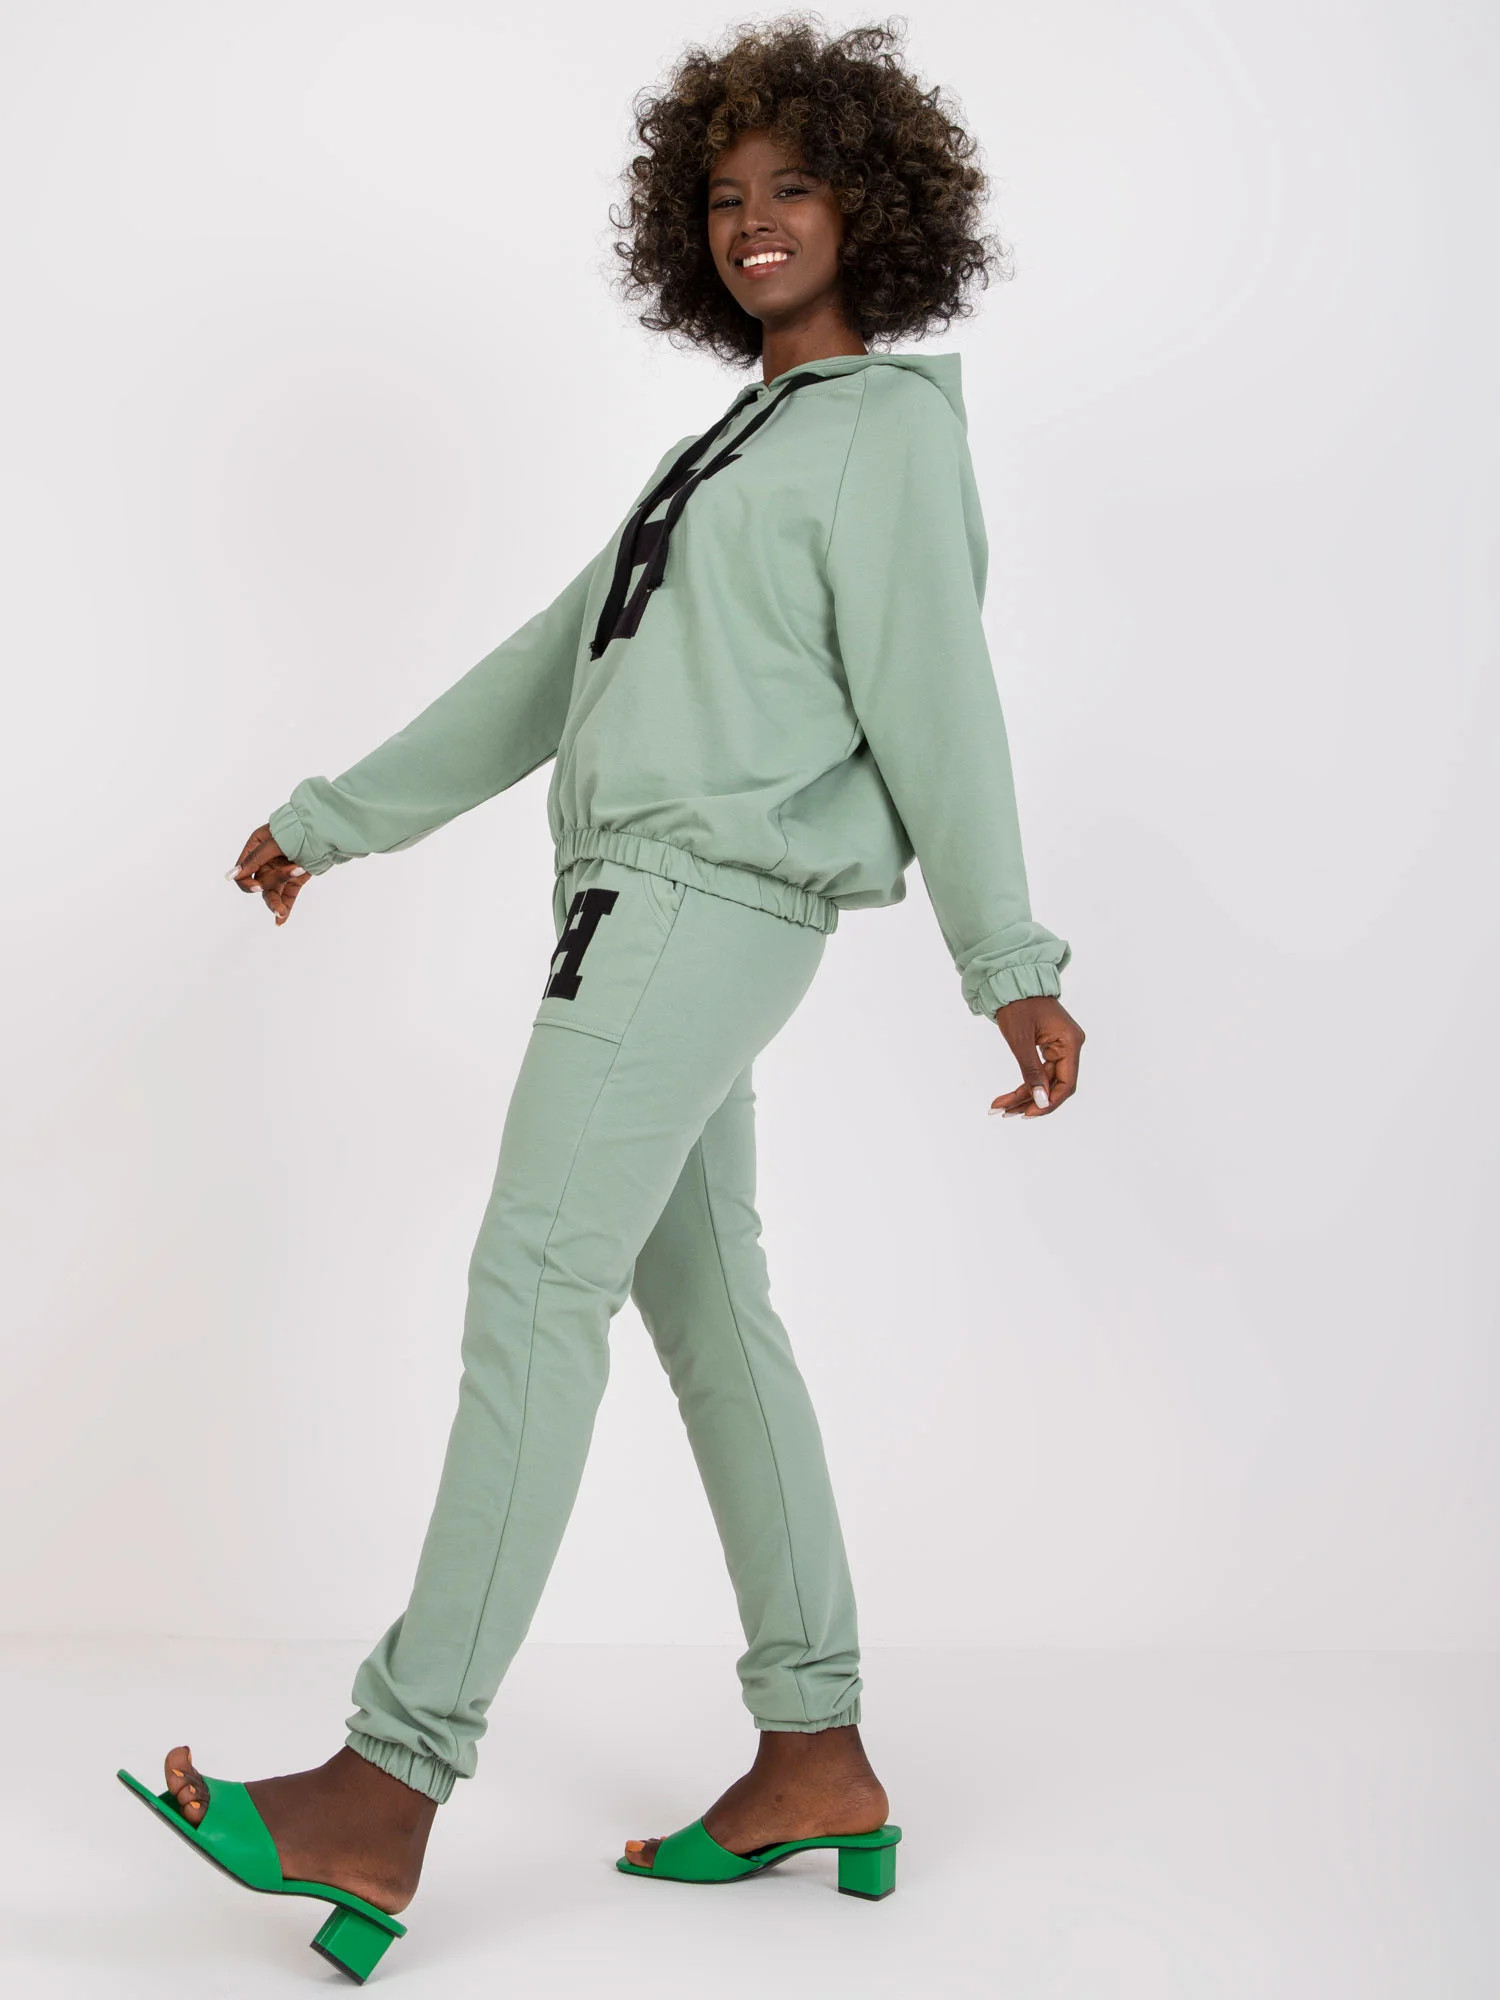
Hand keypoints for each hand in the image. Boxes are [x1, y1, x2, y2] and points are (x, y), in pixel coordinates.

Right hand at [228, 824, 308, 925]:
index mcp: (255, 848)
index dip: (247, 882)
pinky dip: (286, 907)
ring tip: (280, 913)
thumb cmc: (297, 827)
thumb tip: (232, 875)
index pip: (242, 873)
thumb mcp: (273, 841)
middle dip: (270, 886)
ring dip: (276, 904)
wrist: (325, 827)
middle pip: (260, 884)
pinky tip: (280, 921)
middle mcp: (265, 861)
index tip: (257, 887)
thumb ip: (255, 859)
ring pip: (273, 893)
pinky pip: (288, 896)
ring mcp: (280, 871)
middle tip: (288, 880)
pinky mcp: (295, 879)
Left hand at [990, 994, 1083, 1118]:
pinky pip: (1040, 1071)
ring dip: (1024, 1095)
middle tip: (1005, 1113)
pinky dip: (1025, 1083)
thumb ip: (1031, 1072)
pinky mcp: (1050, 1046)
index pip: (1066, 1084)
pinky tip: (1009, 1097)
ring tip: (1001, 1108)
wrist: (1011, 980)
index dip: (1049, 1103)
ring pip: (1045, 1080)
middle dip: (1030, 1100)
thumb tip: (1040, 1101)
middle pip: (1055, 1084)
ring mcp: (1061, 1046)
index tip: (1027, 1113)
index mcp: (1070, 1042)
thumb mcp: (1021, 1040)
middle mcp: (1070, 1045)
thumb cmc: (1017, 1005)